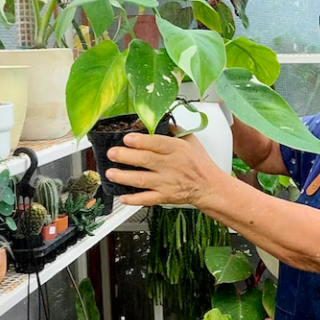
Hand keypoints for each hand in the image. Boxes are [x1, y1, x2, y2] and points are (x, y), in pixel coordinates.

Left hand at [105, 132, 226, 207]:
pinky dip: (134, 199)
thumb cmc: (199, 164)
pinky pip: (147, 199)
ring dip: (124, 177)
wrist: (209, 186)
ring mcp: (166, 182)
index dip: (141, 141)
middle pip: (146, 160)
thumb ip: (175, 130)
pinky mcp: (164, 196)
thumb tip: (160, 120)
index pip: (157, 143)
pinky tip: (122, 197)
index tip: (127, 138)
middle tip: (112, 153)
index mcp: (177, 149)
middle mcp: (171, 165)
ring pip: (142, 179)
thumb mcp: (191, 141)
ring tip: (111, 173)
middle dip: (126, 156)